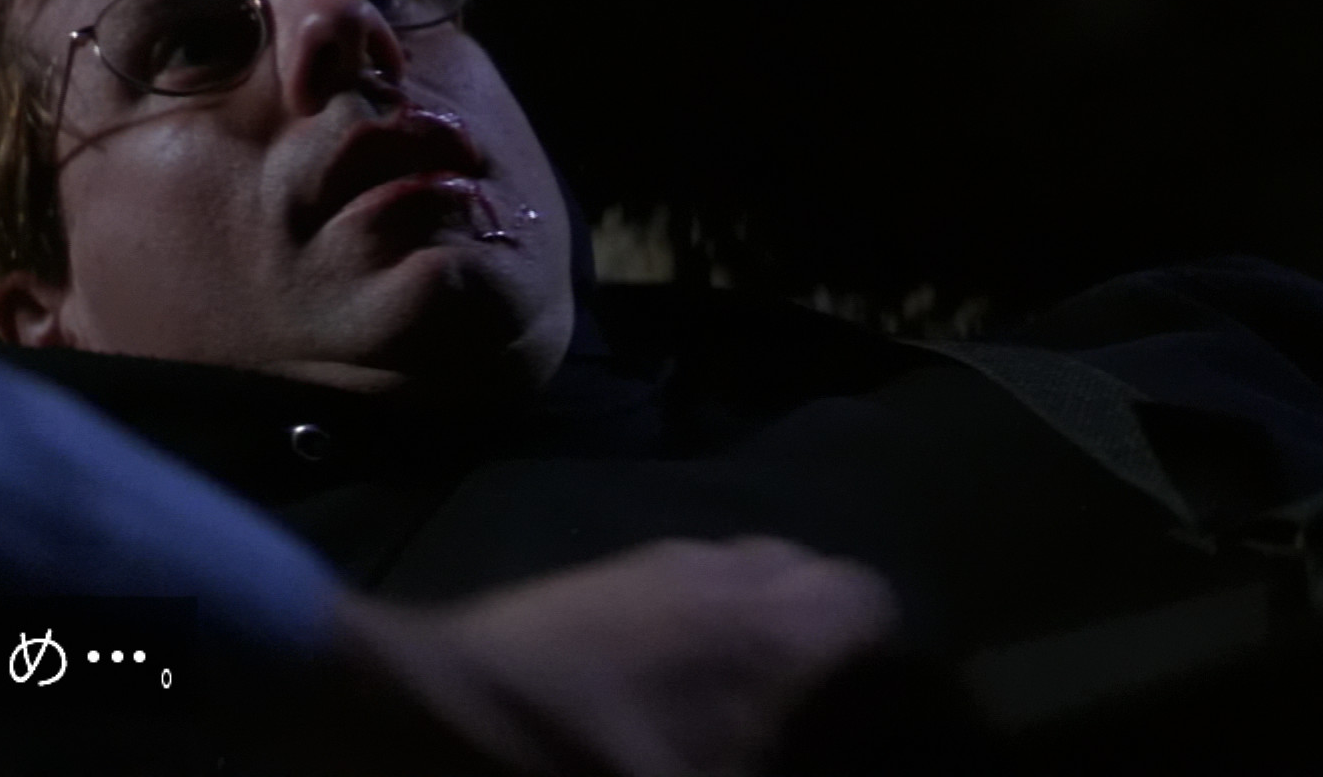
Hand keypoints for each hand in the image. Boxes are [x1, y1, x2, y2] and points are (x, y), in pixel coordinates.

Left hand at [322, 537, 899, 775]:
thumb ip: (763, 758)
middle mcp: (721, 576)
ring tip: (748, 694)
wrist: (434, 716)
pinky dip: (699, 617)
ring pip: (741, 569)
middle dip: (823, 629)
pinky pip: (681, 578)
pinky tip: (674, 680)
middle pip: (809, 571)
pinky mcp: (594, 576)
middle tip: (819, 702)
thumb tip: (772, 743)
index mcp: (767, 632)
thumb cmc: (579, 765)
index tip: (887, 702)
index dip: (886, 649)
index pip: (868, 597)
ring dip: (758, 618)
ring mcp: (652, 565)